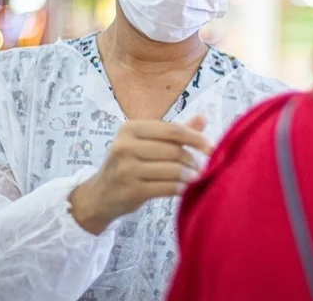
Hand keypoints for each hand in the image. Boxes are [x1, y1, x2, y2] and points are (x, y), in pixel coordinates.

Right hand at [69, 116, 211, 234]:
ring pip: (171, 169)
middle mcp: (125, 146)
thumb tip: (203, 118)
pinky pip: (164, 187)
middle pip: (173, 149)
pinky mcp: (130, 190)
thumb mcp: (146, 143)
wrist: (100, 195)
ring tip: (195, 178)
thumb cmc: (129, 165)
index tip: (212, 148)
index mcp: (130, 128)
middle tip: (202, 167)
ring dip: (189, 175)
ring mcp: (126, 169)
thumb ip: (174, 133)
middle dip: (192, 159)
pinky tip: (184, 189)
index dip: (196, 138)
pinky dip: (179, 188)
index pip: (172, 130)